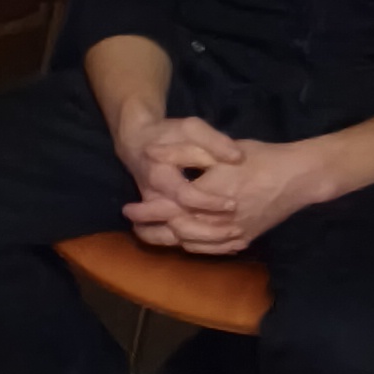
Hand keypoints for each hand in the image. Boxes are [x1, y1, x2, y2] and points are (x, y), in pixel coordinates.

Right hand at [111, 105, 239, 241]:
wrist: (136, 142)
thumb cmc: (167, 134)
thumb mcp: (191, 128)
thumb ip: (215, 142)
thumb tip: (237, 157)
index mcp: (161, 175)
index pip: (186, 196)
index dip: (210, 202)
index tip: (233, 203)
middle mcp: (154, 198)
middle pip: (178, 226)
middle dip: (209, 231)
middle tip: (237, 229)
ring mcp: (154, 211)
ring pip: (174, 239)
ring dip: (204, 243)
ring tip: (235, 238)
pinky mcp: (157, 217)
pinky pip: (173, 239)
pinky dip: (199, 245)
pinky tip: (225, 243)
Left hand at [126, 138, 319, 254]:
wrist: (299, 177)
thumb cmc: (258, 159)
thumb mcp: (217, 152)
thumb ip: (181, 154)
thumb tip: (150, 153)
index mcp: (208, 199)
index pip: (167, 210)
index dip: (145, 210)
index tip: (127, 208)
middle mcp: (218, 223)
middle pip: (176, 233)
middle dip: (152, 230)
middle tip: (134, 225)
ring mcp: (233, 235)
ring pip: (193, 245)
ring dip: (169, 242)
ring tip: (152, 234)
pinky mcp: (245, 239)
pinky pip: (214, 250)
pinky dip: (194, 247)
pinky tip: (184, 242)